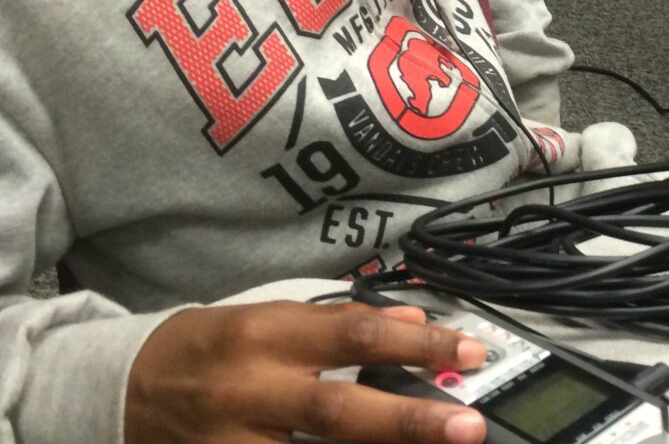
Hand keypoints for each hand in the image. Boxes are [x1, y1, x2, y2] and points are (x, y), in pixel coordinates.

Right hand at [125, 300, 488, 443]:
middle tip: (468, 425)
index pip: (355, 333)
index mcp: (269, 332)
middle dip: (408, 420)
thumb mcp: (273, 314)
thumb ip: (340, 321)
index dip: (416, 342)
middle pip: (337, 410)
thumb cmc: (214, 345)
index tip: (470, 351)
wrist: (127, 387)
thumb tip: (412, 318)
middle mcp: (251, 389)